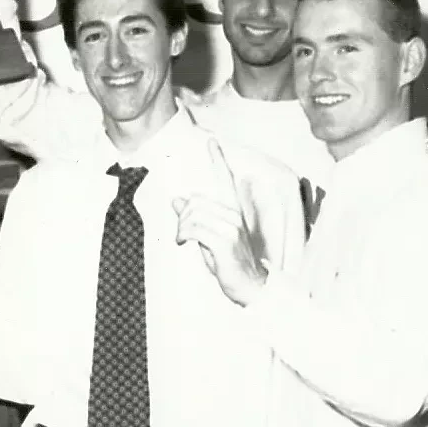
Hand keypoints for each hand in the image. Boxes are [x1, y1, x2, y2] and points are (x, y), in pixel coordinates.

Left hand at [173, 138, 268, 305]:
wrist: (250, 285)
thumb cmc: (229, 262)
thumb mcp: (208, 237)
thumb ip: (194, 217)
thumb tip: (176, 199)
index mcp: (233, 211)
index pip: (225, 180)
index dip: (218, 159)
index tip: (212, 141)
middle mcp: (233, 215)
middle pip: (194, 202)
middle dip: (181, 217)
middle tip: (182, 234)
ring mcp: (231, 227)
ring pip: (191, 215)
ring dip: (181, 228)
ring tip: (183, 239)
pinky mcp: (225, 241)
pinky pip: (193, 229)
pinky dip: (182, 235)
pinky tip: (184, 243)